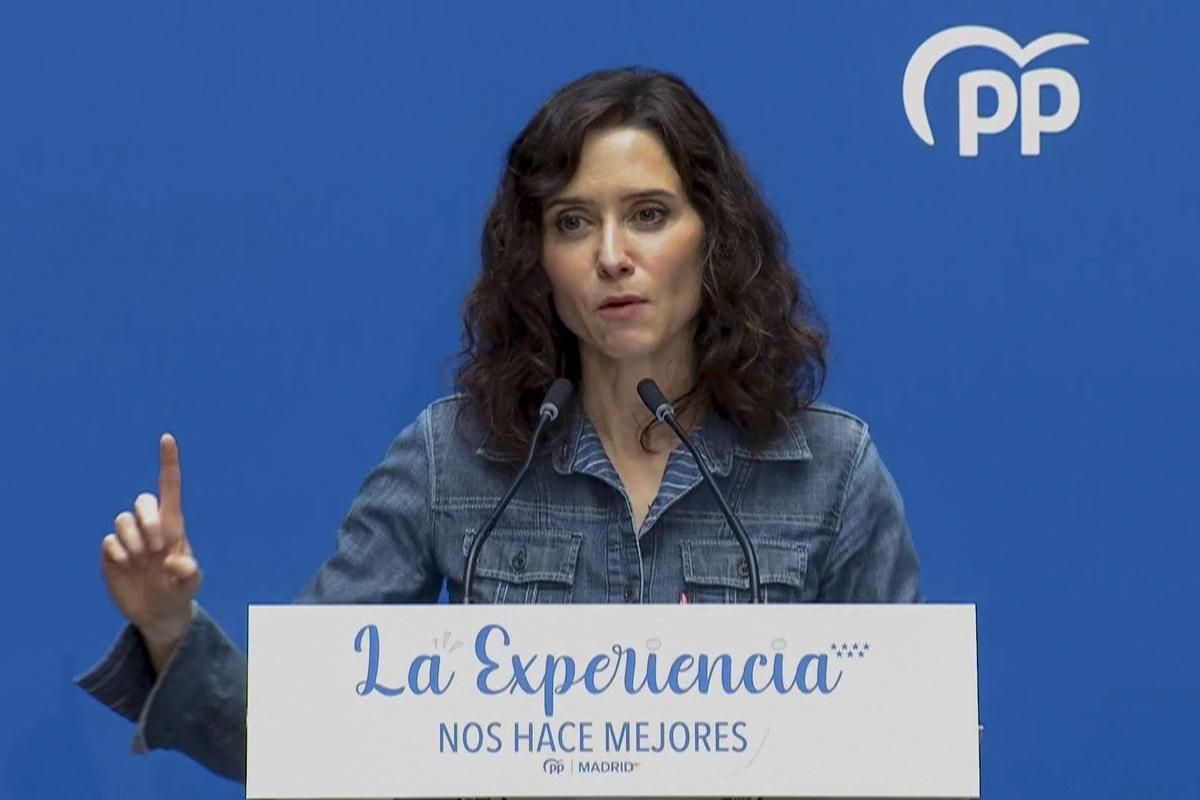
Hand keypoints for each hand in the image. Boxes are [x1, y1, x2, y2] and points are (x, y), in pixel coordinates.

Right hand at [101, 433, 200, 666]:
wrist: (158, 612)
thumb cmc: (179, 592)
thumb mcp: (189, 586)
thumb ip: (189, 574)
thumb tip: (181, 563)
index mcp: (174, 526)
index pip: (170, 487)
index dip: (168, 463)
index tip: (167, 438)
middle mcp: (150, 526)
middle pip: (143, 501)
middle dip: (147, 520)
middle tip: (157, 548)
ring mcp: (130, 538)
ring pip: (123, 520)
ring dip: (133, 540)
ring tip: (142, 561)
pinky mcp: (112, 551)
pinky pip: (110, 541)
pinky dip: (118, 553)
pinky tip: (128, 567)